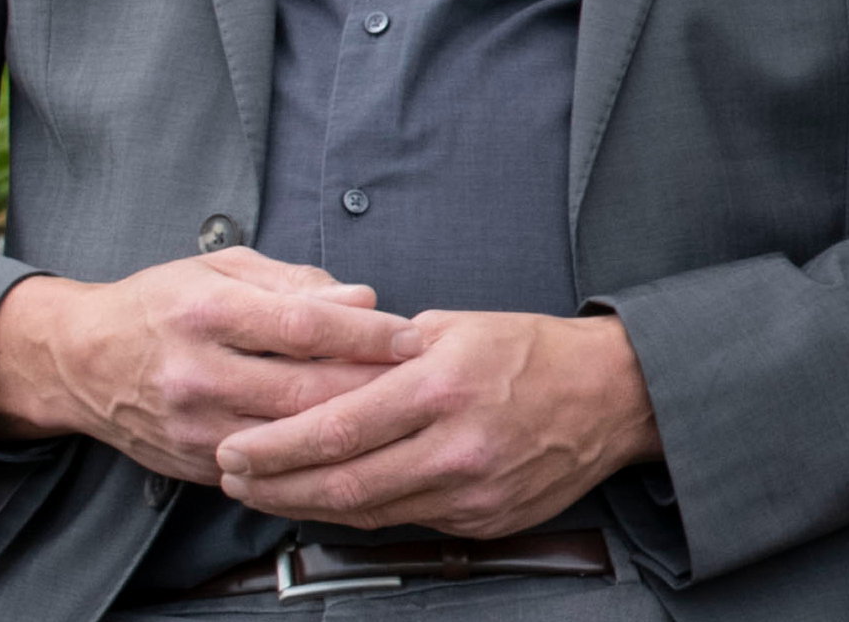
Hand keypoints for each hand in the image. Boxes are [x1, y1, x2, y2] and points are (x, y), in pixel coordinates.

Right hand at [0, 250, 422, 481]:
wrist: (78, 359)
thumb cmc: (161, 303)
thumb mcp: (221, 267)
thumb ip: (295, 281)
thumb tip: (364, 297)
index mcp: (208, 310)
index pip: (306, 325)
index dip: (368, 333)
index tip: (414, 335)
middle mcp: (197, 371)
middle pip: (306, 390)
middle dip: (373, 387)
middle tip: (425, 382)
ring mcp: (192, 424)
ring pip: (290, 436)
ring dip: (349, 429)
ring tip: (398, 415)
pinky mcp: (190, 460)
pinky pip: (265, 466)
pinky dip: (310, 458)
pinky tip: (347, 446)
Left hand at [214, 310, 661, 539]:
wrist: (615, 395)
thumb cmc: (533, 353)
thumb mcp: (457, 327)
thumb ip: (386, 353)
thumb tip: (317, 370)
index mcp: (443, 386)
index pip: (335, 428)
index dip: (273, 448)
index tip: (232, 450)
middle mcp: (457, 445)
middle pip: (341, 485)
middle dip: (274, 487)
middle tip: (232, 480)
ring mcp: (472, 491)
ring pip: (368, 512)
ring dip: (307, 506)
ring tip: (268, 492)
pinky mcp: (485, 520)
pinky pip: (407, 521)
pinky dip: (362, 511)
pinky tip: (334, 498)